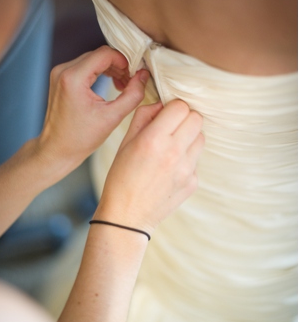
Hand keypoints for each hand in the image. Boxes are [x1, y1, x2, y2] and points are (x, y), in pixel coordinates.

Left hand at [34, 45, 148, 180]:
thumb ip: (133, 94)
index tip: (135, 75)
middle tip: (131, 83)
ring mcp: (59, 74)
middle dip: (118, 65)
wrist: (56, 149)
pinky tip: (111, 85)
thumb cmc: (80, 138)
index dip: (124, 61)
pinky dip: (99, 72)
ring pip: (92, 59)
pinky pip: (84, 67)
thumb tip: (144, 75)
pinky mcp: (59, 79)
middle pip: (98, 55)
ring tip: (123, 86)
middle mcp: (62, 71)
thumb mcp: (112, 117)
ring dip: (110, 69)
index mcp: (73, 78)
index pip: (105, 54)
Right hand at [96, 100, 204, 234]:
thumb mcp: (124, 144)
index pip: (180, 106)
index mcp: (153, 140)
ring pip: (201, 138)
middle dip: (184, 119)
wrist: (126, 217)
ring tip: (170, 149)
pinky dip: (186, 159)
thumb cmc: (120, 178)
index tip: (164, 115)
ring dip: (189, 137)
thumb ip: (143, 118)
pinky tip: (168, 170)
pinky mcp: (193, 182)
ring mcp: (187, 169)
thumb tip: (161, 104)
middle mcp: (174, 153)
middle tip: (170, 129)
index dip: (172, 108)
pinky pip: (196, 160)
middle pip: (197, 118)